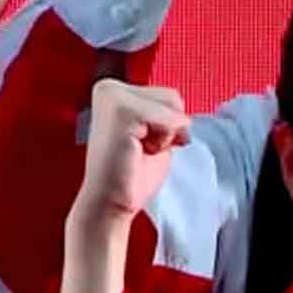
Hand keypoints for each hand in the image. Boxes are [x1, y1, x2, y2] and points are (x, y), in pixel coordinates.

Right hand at [69, 79, 191, 234]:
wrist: (109, 204)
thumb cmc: (129, 176)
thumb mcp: (154, 134)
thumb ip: (165, 113)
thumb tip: (183, 106)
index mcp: (114, 91)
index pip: (169, 95)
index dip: (168, 126)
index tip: (142, 145)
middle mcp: (109, 88)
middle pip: (173, 97)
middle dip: (169, 128)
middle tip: (141, 149)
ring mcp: (113, 96)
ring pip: (173, 105)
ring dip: (166, 135)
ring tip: (139, 150)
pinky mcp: (121, 110)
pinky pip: (169, 119)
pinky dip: (163, 141)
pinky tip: (138, 151)